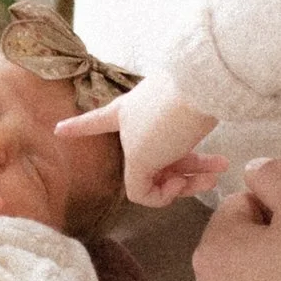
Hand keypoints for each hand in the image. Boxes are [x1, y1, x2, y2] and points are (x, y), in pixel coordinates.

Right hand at [64, 78, 221, 208]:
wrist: (207, 87)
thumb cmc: (165, 121)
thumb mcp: (140, 159)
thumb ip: (137, 182)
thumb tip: (149, 193)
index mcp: (119, 119)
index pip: (91, 123)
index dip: (76, 128)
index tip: (58, 129)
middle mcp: (139, 116)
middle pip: (146, 160)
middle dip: (168, 181)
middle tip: (186, 186)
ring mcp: (167, 115)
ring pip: (174, 157)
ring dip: (194, 174)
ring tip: (215, 177)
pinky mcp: (193, 114)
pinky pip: (195, 147)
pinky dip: (206, 161)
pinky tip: (221, 165)